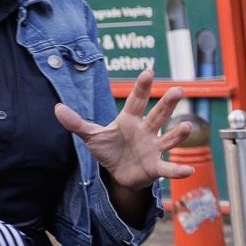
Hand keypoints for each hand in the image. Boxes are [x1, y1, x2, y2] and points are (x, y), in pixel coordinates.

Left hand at [54, 66, 194, 191]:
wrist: (118, 173)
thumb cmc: (109, 149)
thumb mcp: (91, 136)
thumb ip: (76, 123)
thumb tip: (56, 108)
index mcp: (129, 120)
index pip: (136, 101)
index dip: (142, 88)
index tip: (148, 72)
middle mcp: (145, 131)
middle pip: (157, 115)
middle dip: (167, 104)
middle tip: (177, 90)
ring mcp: (153, 148)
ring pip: (167, 139)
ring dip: (178, 133)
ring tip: (186, 127)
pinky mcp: (155, 167)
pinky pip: (168, 168)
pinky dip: (178, 170)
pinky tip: (188, 170)